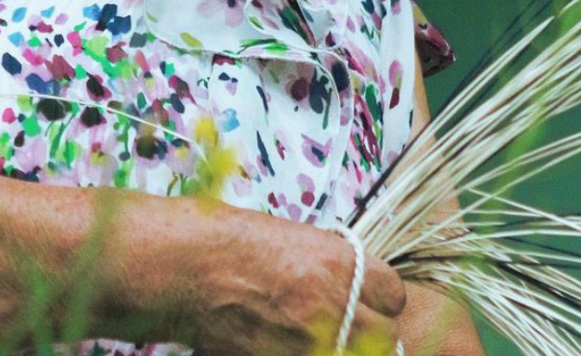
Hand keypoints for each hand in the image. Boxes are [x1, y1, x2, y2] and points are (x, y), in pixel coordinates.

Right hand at [183, 204, 405, 355]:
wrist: (186, 267)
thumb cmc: (230, 241)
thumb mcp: (291, 238)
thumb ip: (327, 264)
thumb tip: (347, 286)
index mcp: (340, 263)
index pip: (394, 293)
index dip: (379, 297)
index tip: (366, 299)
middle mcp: (337, 305)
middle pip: (386, 335)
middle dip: (369, 332)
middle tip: (347, 326)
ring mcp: (314, 342)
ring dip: (341, 347)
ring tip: (314, 336)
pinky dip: (307, 355)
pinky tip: (289, 345)